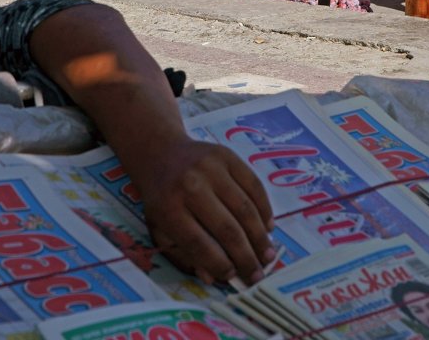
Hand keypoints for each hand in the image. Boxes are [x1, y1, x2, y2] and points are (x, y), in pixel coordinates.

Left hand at [134, 139, 274, 285]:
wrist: (161, 152)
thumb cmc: (161, 197)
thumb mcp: (160, 228)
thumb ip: (183, 254)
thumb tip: (211, 277)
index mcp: (168, 208)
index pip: (200, 244)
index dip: (219, 264)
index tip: (232, 276)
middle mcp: (190, 186)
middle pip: (227, 229)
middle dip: (246, 257)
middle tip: (257, 274)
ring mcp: (211, 168)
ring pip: (245, 209)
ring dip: (260, 237)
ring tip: (268, 255)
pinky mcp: (228, 156)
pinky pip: (254, 186)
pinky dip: (264, 209)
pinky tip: (268, 227)